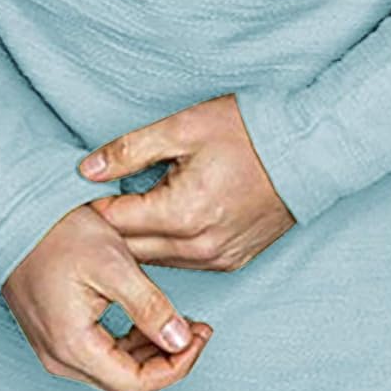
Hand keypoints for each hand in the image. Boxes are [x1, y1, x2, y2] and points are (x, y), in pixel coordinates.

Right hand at [1, 202, 212, 390]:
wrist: (13, 214)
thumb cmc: (60, 232)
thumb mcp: (114, 264)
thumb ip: (148, 306)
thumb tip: (182, 341)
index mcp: (73, 345)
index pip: (136, 383)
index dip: (176, 366)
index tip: (201, 335)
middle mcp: (58, 357)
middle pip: (125, 382)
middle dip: (167, 360)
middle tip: (197, 328)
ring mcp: (52, 348)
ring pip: (113, 371)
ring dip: (150, 353)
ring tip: (180, 322)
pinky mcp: (52, 335)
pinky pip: (98, 355)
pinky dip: (128, 344)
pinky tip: (147, 320)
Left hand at [79, 92, 295, 271]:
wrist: (307, 150)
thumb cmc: (247, 131)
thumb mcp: (183, 128)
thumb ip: (130, 150)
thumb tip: (85, 171)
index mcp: (182, 214)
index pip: (116, 222)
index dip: (93, 206)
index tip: (82, 193)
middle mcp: (199, 247)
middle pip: (132, 249)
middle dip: (110, 229)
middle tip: (97, 204)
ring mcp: (218, 259)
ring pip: (157, 260)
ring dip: (138, 240)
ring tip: (128, 209)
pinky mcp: (233, 261)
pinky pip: (185, 263)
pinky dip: (168, 246)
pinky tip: (163, 221)